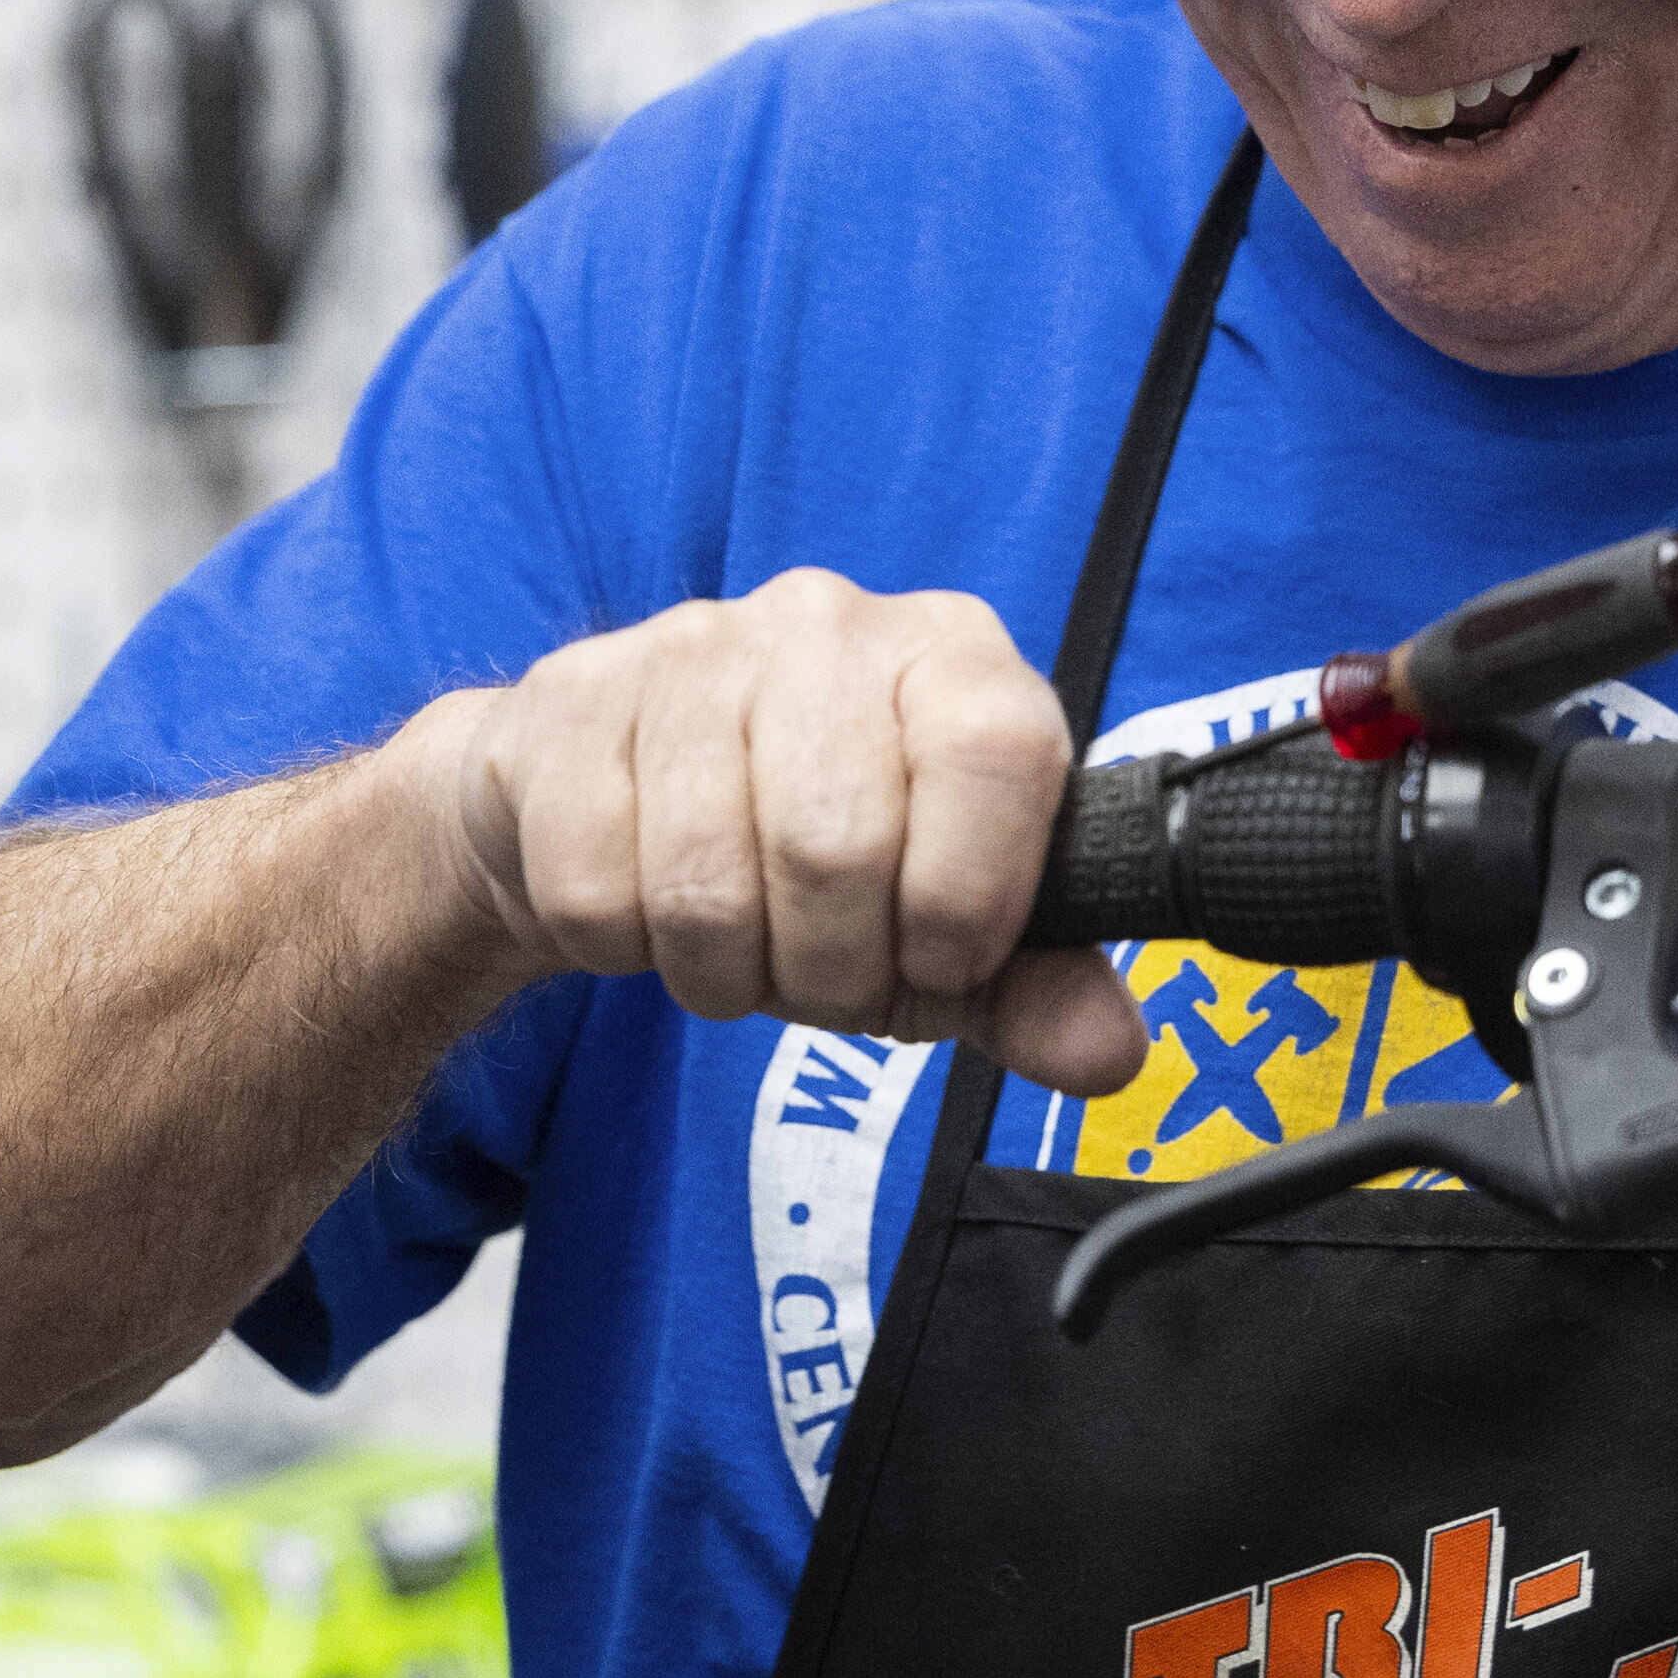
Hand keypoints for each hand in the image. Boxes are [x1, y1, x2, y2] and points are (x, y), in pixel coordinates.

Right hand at [386, 570, 1149, 1089]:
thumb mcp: (935, 928)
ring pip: (707, 884)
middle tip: (821, 974)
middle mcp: (826, 624)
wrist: (595, 795)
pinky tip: (642, 908)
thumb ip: (1029, 988)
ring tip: (736, 948)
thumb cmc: (794, 857)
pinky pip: (596, 891)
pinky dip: (622, 948)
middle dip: (830, 970)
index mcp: (949, 655)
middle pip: (839, 846)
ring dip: (725, 973)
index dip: (967, 896)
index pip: (996, 751)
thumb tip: (1107, 1052)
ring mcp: (688, 650)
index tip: (940, 958)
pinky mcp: (570, 703)